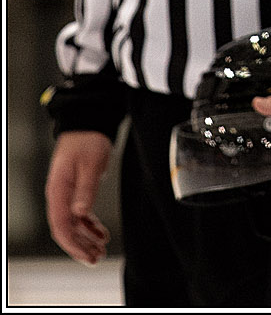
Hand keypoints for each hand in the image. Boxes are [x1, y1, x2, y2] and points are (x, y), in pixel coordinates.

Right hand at [45, 131, 111, 264]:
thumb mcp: (90, 164)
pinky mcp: (75, 191)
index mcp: (58, 190)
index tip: (86, 255)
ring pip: (73, 225)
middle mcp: (59, 195)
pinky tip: (100, 234)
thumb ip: (85, 189)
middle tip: (95, 259)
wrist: (88, 123)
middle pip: (66, 229)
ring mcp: (66, 194)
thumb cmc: (87, 140)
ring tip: (99, 250)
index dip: (73, 244)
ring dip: (86, 239)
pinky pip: (79, 215)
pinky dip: (89, 226)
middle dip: (80, 247)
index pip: (61, 225)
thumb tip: (80, 213)